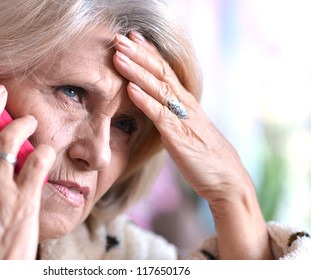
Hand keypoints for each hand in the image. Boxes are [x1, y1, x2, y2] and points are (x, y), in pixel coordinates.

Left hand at [113, 32, 271, 258]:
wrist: (227, 180)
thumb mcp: (187, 130)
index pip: (165, 71)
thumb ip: (172, 117)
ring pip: (158, 88)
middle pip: (160, 72)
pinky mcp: (179, 136)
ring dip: (136, 71)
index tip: (132, 39)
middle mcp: (185, 105)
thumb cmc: (205, 156)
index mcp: (185, 102)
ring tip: (118, 56)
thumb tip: (157, 110)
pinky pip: (160, 114)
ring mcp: (182, 118)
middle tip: (119, 37)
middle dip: (138, 54)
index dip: (148, 53)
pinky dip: (144, 100)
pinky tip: (130, 88)